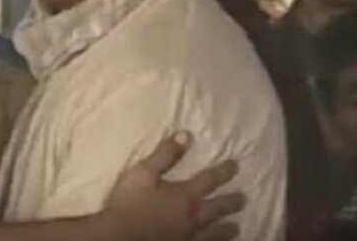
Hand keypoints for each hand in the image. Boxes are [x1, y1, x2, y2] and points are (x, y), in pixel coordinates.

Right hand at [107, 132, 244, 240]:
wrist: (120, 236)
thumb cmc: (130, 202)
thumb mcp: (144, 172)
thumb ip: (165, 155)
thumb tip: (186, 135)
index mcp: (185, 195)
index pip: (210, 180)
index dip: (224, 171)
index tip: (236, 165)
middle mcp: (194, 216)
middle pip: (218, 208)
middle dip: (232, 202)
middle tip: (244, 198)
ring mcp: (189, 236)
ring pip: (215, 232)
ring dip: (227, 229)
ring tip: (236, 227)